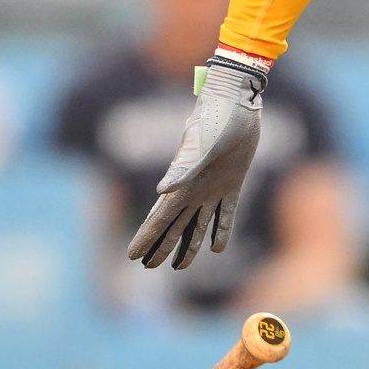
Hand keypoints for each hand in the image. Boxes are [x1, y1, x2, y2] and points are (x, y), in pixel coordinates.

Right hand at [126, 55, 266, 271]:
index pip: (158, 218)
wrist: (237, 100)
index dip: (145, 238)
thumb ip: (184, 167)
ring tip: (179, 267)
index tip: (132, 257)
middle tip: (148, 267)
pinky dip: (221, 231)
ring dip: (188, 245)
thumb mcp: (202, 143)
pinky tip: (218, 248)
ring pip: (197, 225)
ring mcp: (212, 187)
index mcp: (182, 183)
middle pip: (174, 226)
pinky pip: (226, 214)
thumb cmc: (216, 117)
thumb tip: (163, 191)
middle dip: (161, 247)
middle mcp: (193, 188)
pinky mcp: (232, 182)